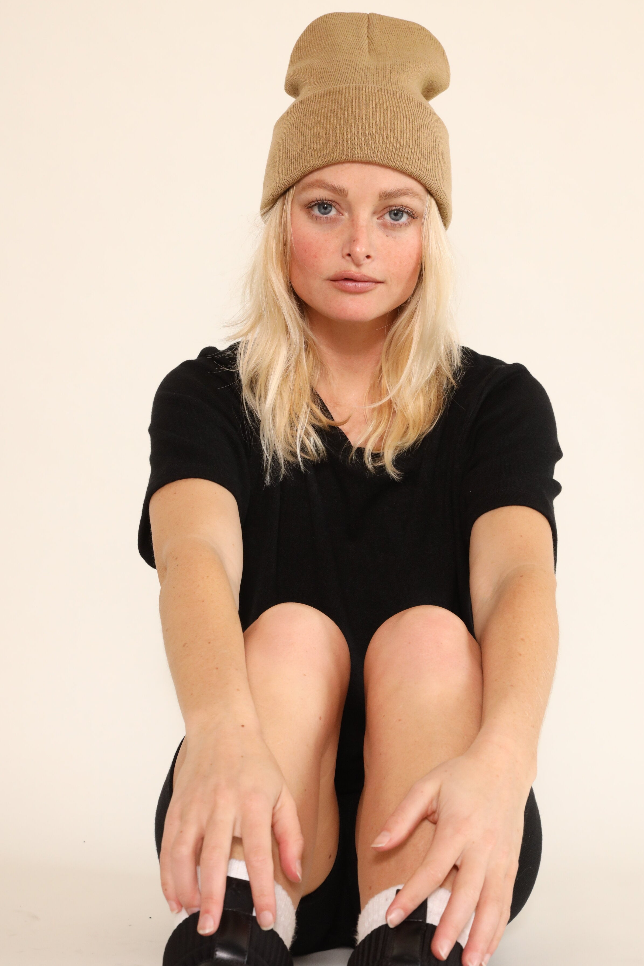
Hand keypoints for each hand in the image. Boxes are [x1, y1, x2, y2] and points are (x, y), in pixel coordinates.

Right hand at [160, 725, 303, 936]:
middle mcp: (222, 805)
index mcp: (254, 802)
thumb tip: (295, 872)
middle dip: (213, 898)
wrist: (221, 728)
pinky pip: (168, 846)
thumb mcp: (283, 793)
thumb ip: (290, 835)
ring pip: (183, 854)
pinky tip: (174, 895)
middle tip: (213, 927)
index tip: (264, 917)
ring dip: (185, 889)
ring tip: (193, 914)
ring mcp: (195, 806)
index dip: (261, 889)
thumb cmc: (254, 762)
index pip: (258, 853)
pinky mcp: (177, 807)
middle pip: (213, 858)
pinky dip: (167, 874)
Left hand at [371, 742, 532, 964]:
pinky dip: (498, 927)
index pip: (432, 869)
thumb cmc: (463, 775)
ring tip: (468, 964)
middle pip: (467, 894)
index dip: (411, 896)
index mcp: (458, 827)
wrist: (505, 765)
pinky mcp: (512, 864)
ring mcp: (501, 857)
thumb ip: (401, 817)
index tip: (393, 917)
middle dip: (452, 927)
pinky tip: (488, 947)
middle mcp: (483, 846)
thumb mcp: (427, 785)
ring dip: (482, 937)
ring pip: (493, 905)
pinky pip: (506, 901)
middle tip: (436, 953)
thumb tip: (378, 844)